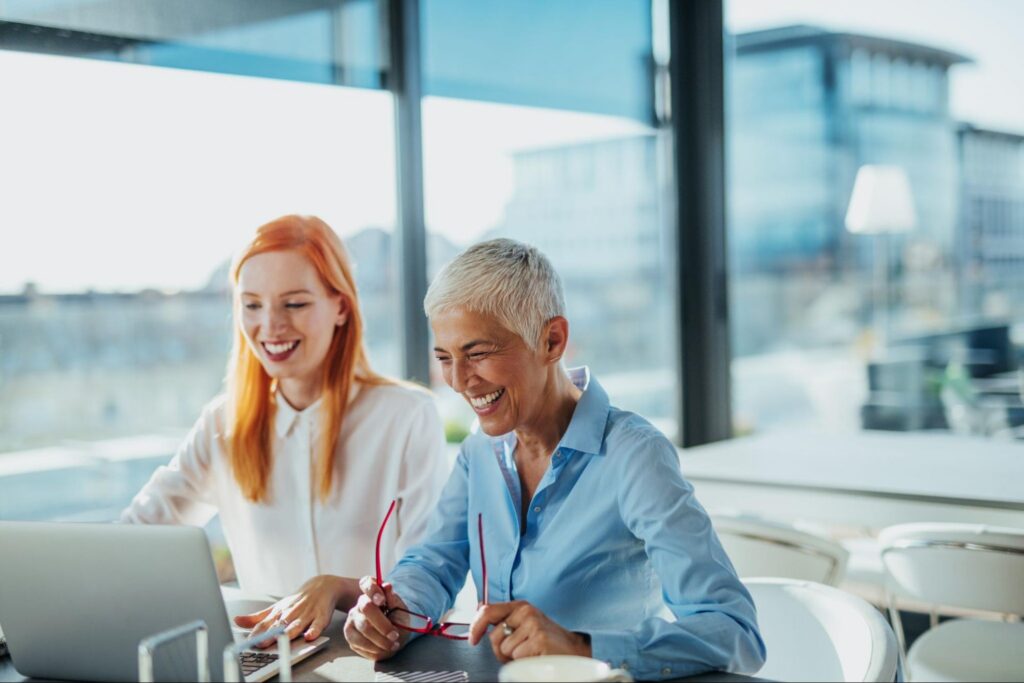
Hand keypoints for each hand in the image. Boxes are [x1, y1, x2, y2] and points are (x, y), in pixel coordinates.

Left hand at [234, 574, 351, 647]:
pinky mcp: (321, 616)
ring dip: (289, 632)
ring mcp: (306, 614)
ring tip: (282, 639)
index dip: (257, 632)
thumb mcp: (277, 607)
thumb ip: (257, 617)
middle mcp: (291, 613)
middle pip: (280, 625)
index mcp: (279, 612)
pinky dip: (314, 630)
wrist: (323, 586)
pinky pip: (318, 624)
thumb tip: (237, 620)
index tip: (249, 641)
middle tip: (262, 643)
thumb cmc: (297, 601)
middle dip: (271, 634)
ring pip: (297, 625)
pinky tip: (310, 636)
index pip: (265, 623)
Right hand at [343, 575, 411, 660]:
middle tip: (395, 635)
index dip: (372, 591)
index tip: (382, 600)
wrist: (395, 635)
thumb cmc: (397, 619)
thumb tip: (387, 586)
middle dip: (382, 625)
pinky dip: (375, 650)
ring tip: (393, 645)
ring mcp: (352, 621)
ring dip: (380, 641)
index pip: (366, 583)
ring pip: (362, 630)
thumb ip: (392, 599)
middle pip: (366, 609)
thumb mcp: (400, 609)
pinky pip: (360, 645)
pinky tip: (384, 649)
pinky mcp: (350, 636)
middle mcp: (359, 605)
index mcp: (372, 593)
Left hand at [469, 600, 591, 662]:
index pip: (488, 611)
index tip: (473, 639)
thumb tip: (479, 621)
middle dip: (501, 650)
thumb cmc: (545, 640)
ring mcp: (533, 624)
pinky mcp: (539, 638)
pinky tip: (536, 655)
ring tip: (530, 653)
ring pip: (505, 649)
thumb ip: (503, 622)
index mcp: (520, 606)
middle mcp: (526, 611)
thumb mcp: (523, 626)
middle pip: (494, 637)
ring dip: (514, 657)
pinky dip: (524, 661)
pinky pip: (517, 656)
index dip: (476, 626)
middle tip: (518, 651)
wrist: (572, 650)